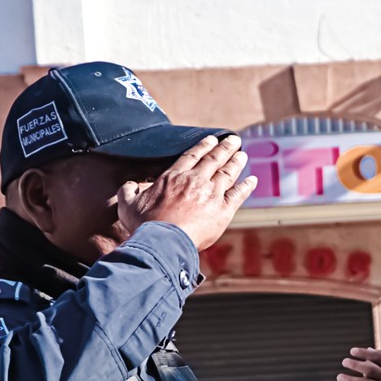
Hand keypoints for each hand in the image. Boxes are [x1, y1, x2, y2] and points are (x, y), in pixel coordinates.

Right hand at [117, 134, 255, 249]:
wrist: (164, 240)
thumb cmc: (145, 224)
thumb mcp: (127, 205)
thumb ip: (128, 191)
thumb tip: (128, 185)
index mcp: (174, 176)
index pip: (192, 156)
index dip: (203, 146)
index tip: (212, 139)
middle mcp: (195, 180)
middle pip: (213, 159)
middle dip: (225, 148)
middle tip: (234, 140)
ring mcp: (211, 194)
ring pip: (228, 173)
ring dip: (236, 162)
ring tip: (242, 154)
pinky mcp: (223, 210)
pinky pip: (238, 194)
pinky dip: (247, 186)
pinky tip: (253, 180)